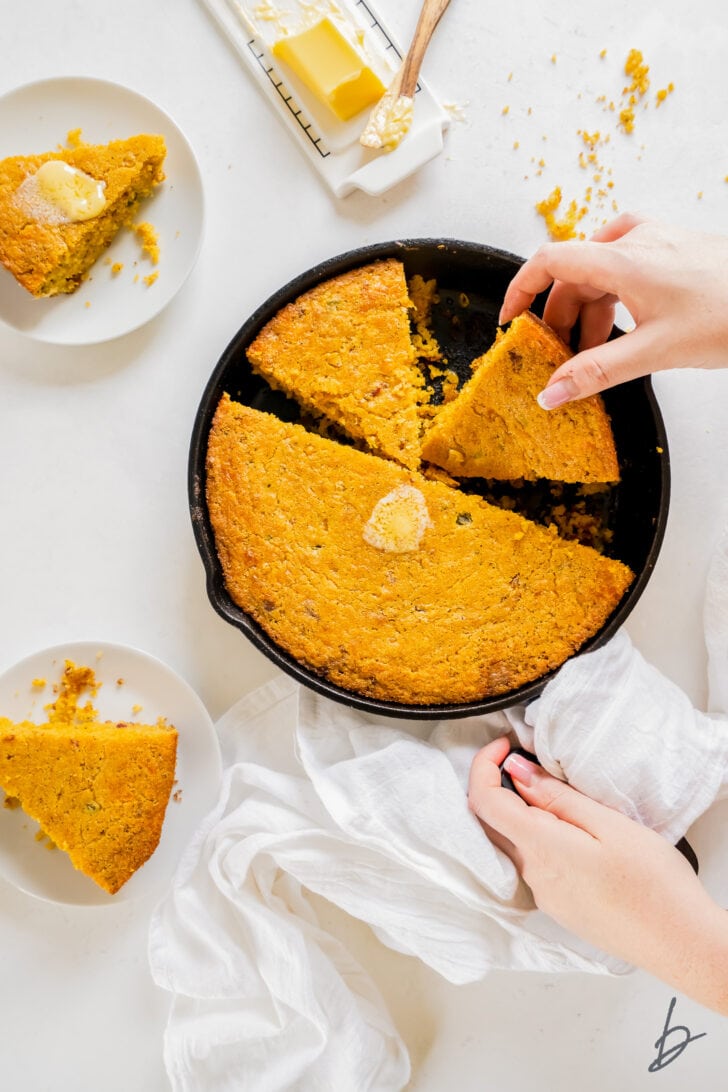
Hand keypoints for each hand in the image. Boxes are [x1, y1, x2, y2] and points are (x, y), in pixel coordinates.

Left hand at [468, 739, 727, 1013]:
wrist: (681, 944)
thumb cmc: (654, 884)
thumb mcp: (608, 825)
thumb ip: (557, 797)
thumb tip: (516, 770)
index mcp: (541, 848)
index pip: (483, 801)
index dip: (484, 765)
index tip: (507, 745)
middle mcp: (533, 875)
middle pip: (490, 823)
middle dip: (497, 784)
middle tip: (528, 759)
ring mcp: (544, 895)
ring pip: (512, 842)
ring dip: (521, 812)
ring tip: (559, 793)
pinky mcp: (558, 906)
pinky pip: (532, 863)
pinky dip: (537, 836)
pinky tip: (569, 830)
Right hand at [498, 214, 727, 406]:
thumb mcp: (655, 352)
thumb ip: (596, 373)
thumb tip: (552, 393)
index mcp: (624, 258)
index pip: (550, 261)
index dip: (520, 290)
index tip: (510, 321)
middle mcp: (636, 240)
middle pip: (574, 273)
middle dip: (562, 317)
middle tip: (559, 357)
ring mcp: (656, 240)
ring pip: (600, 272)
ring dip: (589, 313)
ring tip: (596, 353)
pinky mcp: (673, 247)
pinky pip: (625, 267)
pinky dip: (614, 299)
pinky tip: (625, 328)